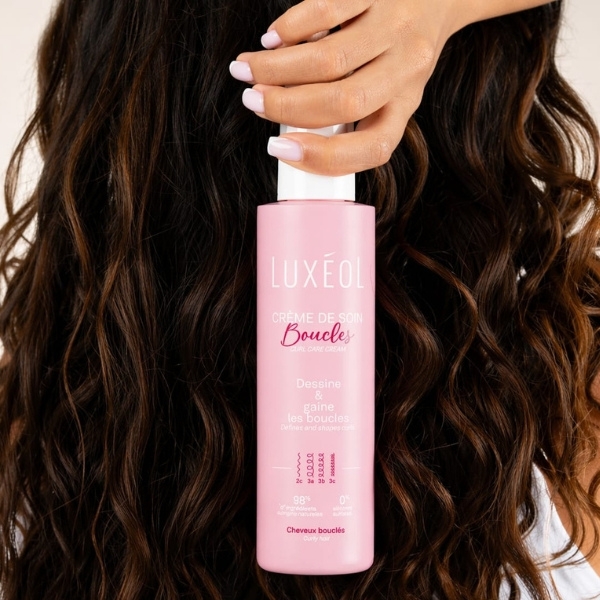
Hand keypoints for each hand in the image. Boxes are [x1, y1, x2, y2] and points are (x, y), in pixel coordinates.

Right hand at [229, 0, 465, 175]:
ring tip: (248, 70)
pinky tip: (272, 38)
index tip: (279, 149)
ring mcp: (394, 26)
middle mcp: (407, 69)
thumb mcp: (389, 89)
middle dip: (286, 107)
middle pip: (342, 102)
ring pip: (329, 60)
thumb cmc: (400, 50)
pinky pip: (327, 10)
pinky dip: (290, 27)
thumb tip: (288, 127)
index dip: (323, 158)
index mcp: (405, 105)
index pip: (373, 147)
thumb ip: (349, 112)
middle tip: (252, 101)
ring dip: (277, 69)